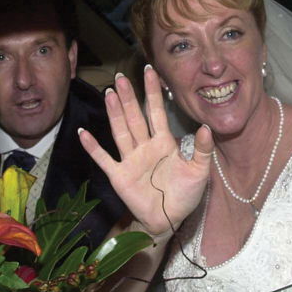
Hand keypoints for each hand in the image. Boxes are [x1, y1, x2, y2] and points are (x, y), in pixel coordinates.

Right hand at [79, 66, 213, 236]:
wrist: (169, 220)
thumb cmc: (185, 194)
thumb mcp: (200, 172)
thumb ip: (203, 150)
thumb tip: (207, 127)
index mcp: (164, 143)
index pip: (157, 112)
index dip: (153, 92)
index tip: (149, 71)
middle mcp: (145, 146)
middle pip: (135, 117)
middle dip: (128, 97)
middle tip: (121, 77)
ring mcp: (130, 160)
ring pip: (121, 131)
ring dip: (114, 113)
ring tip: (109, 94)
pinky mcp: (119, 175)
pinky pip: (104, 158)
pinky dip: (93, 147)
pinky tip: (84, 133)